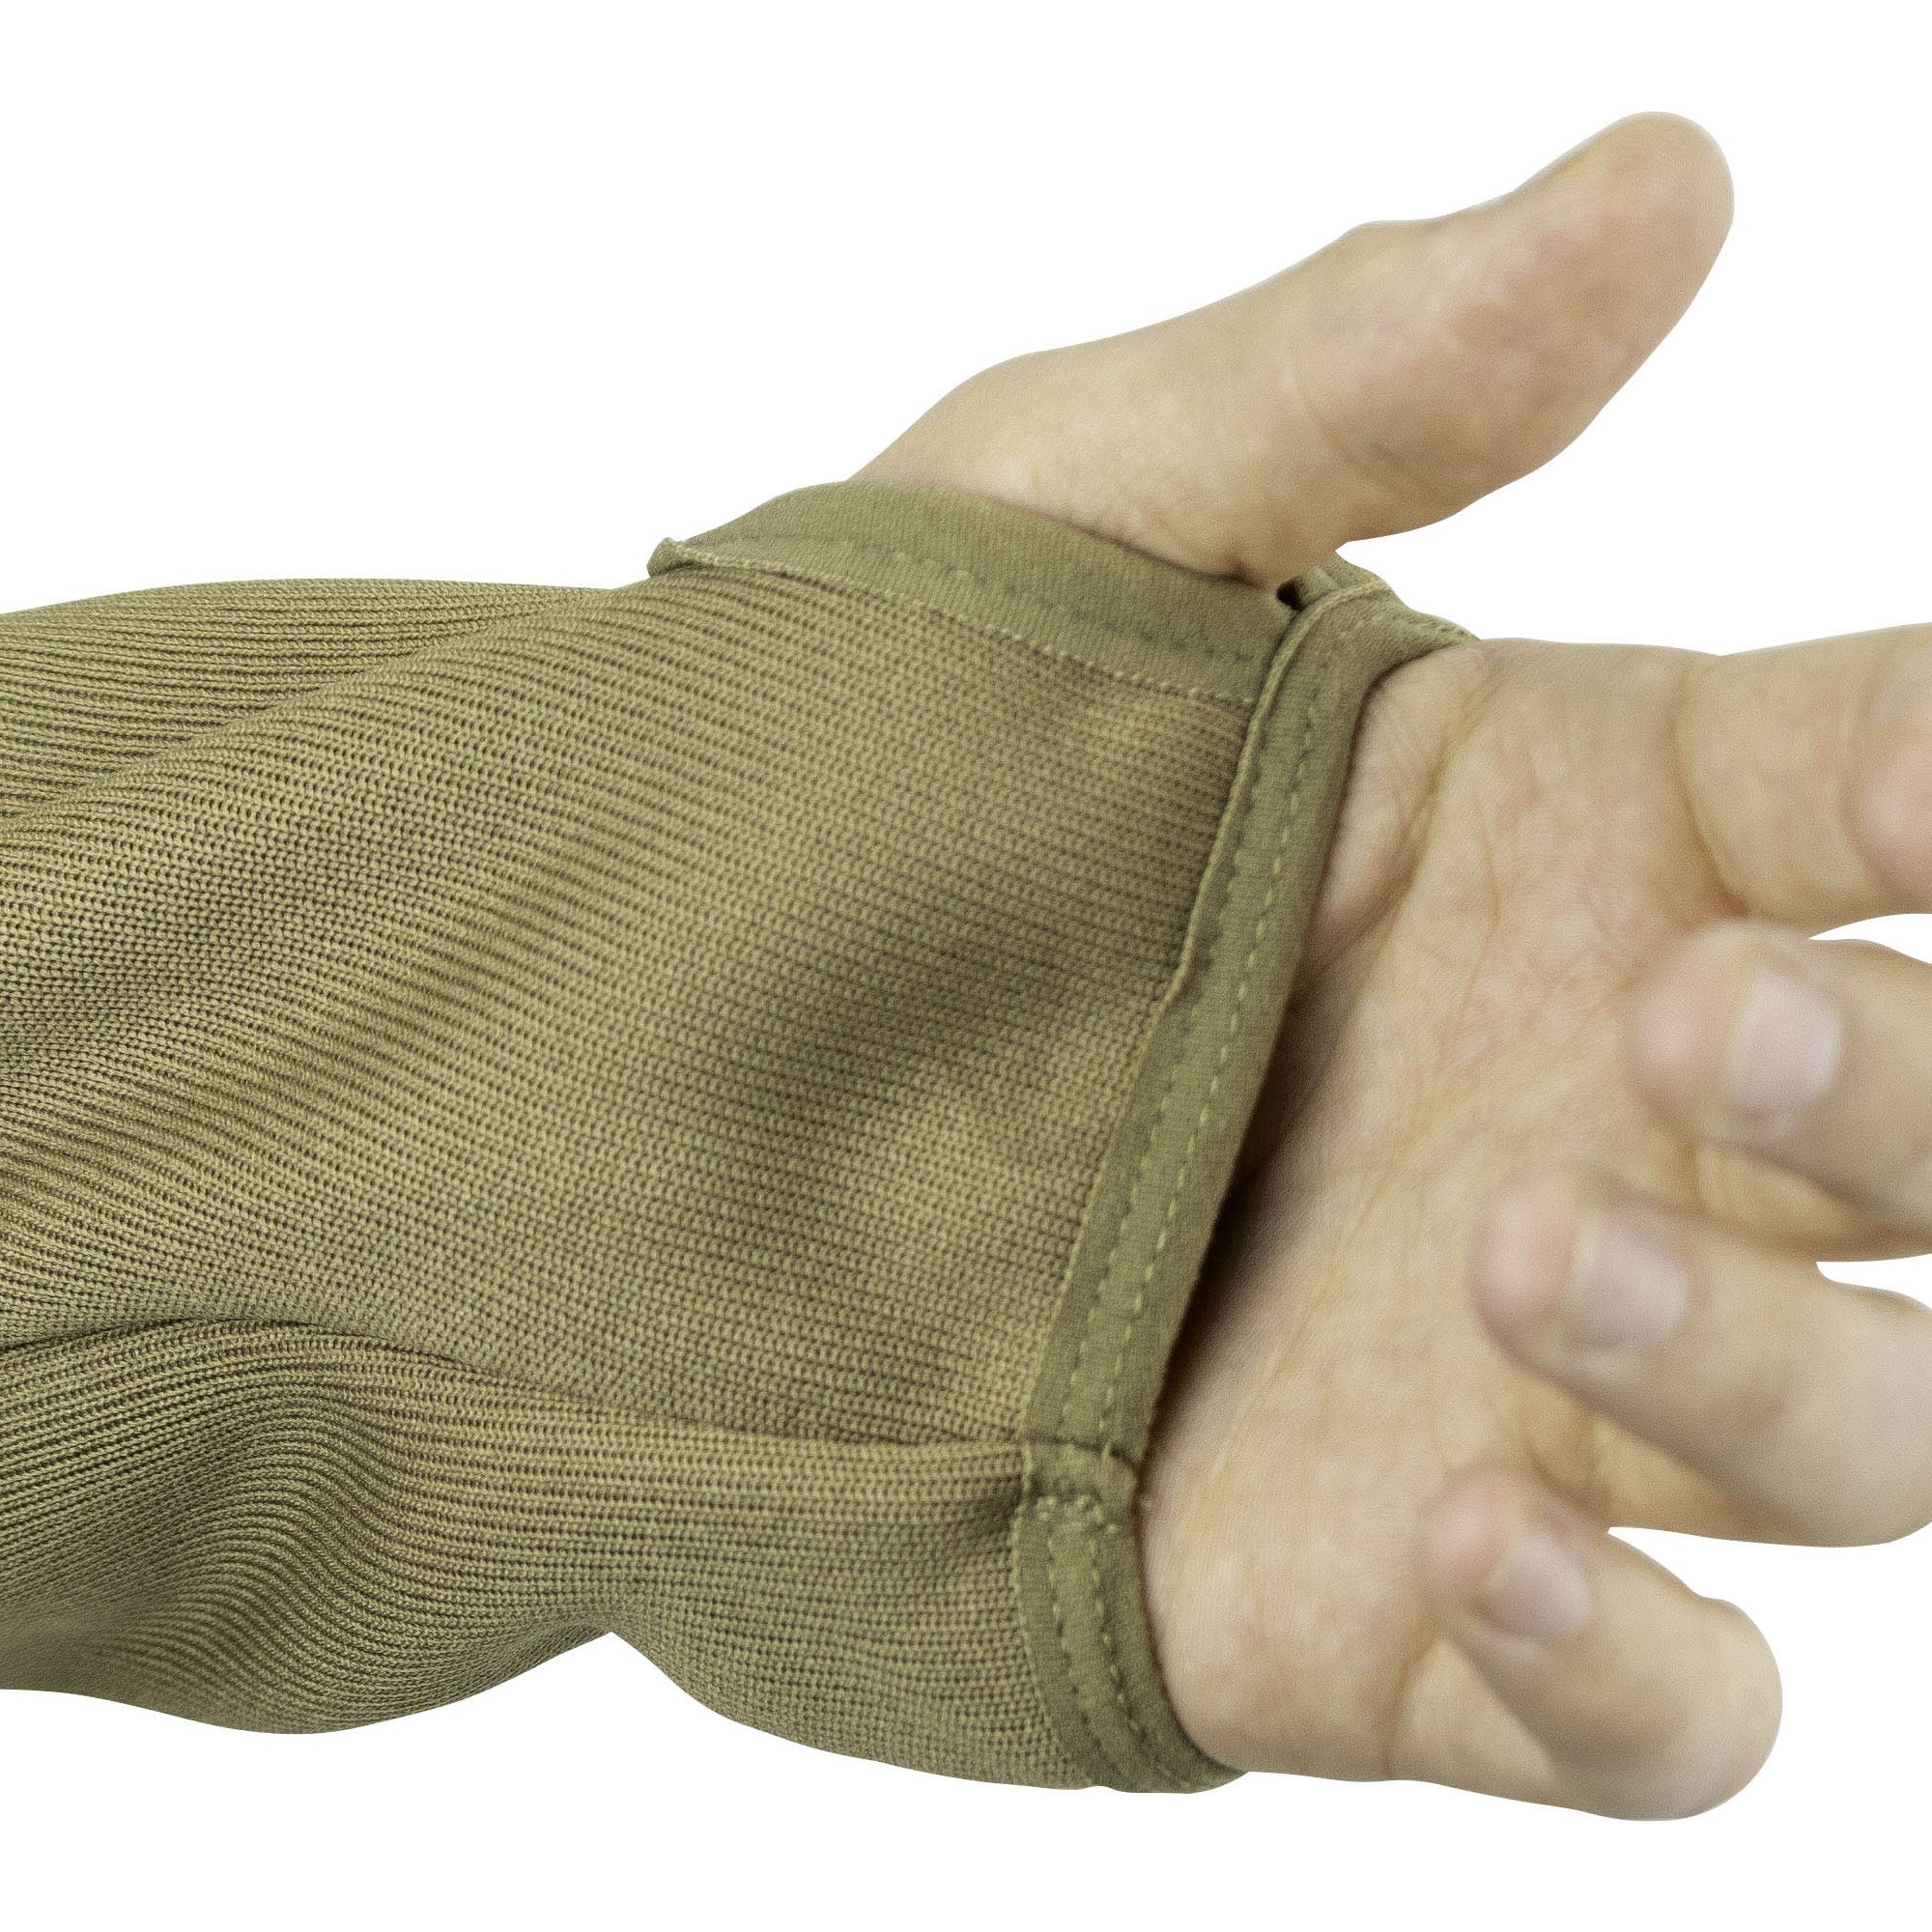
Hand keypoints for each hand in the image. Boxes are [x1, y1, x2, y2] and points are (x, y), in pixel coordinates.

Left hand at [854, 111, 1931, 1815]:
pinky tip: (1481, 1552)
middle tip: (1683, 1006)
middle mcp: (1606, 1106)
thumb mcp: (1079, 526)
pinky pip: (1650, 1711)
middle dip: (1896, 1080)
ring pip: (1854, 1432)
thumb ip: (1349, 379)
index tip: (1892, 772)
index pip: (1902, 781)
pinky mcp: (1395, 1608)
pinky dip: (1637, 1671)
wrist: (666, 1090)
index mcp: (1584, 828)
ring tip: (1523, 1246)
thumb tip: (1661, 176)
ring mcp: (1524, 1377)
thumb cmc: (876, 779)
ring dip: (1771, 1364)